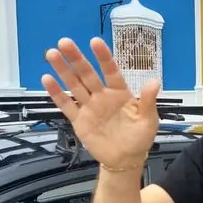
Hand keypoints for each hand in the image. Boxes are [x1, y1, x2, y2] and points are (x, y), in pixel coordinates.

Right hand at [41, 37, 160, 169]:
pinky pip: (66, 105)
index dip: (103, 57)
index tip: (94, 42)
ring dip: (63, 70)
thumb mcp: (149, 120)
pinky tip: (47, 79)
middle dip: (76, 58)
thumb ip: (149, 101)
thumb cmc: (139, 138)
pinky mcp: (79, 120)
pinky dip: (56, 94)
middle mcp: (102, 96)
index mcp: (120, 93)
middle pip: (87, 74)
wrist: (125, 160)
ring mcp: (89, 107)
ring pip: (74, 85)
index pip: (111, 71)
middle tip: (64, 42)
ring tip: (52, 54)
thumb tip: (155, 81)